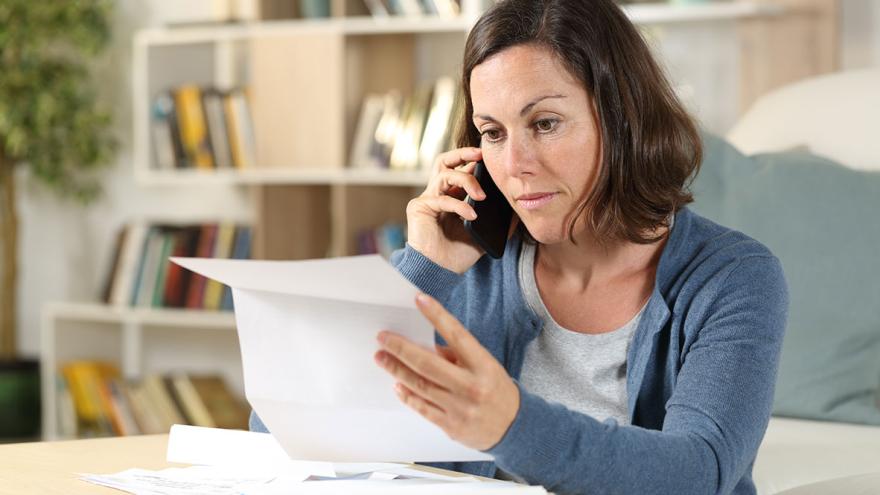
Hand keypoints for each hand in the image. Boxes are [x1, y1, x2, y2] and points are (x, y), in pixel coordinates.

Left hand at [374, 293, 519, 450]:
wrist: (515, 427)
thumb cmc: (496, 390)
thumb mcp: (485, 366)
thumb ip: (457, 355)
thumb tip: (426, 344)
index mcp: (483, 366)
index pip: (457, 335)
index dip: (437, 316)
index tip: (419, 300)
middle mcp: (471, 386)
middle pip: (428, 364)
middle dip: (401, 349)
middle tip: (383, 338)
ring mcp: (460, 408)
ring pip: (420, 385)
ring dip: (397, 369)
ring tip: (382, 357)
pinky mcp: (451, 426)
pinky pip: (422, 407)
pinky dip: (407, 395)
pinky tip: (396, 384)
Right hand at [406, 147, 486, 273]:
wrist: (439, 272)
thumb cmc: (457, 255)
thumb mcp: (484, 235)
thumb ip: (498, 224)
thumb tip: (519, 213)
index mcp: (451, 197)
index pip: (459, 169)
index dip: (472, 160)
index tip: (490, 157)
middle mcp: (437, 194)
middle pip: (444, 161)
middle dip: (462, 153)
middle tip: (480, 155)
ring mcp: (427, 199)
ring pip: (444, 175)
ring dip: (466, 181)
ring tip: (482, 196)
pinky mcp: (419, 208)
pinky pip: (442, 199)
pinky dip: (459, 205)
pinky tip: (472, 215)